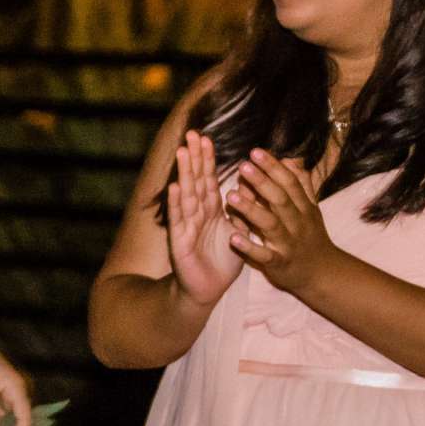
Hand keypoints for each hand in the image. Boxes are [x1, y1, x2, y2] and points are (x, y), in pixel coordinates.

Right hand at [166, 129, 242, 306]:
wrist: (208, 291)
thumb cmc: (222, 263)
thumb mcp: (238, 232)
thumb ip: (242, 212)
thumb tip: (250, 188)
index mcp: (211, 211)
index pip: (208, 180)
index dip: (207, 160)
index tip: (206, 139)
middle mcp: (196, 214)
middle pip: (195, 181)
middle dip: (194, 158)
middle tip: (192, 134)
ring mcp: (186, 226)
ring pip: (186, 195)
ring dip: (183, 173)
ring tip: (182, 152)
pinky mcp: (180, 242)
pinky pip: (179, 220)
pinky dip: (177, 203)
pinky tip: (175, 187)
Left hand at [225, 149, 338, 295]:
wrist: (323, 274)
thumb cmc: (311, 236)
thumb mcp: (310, 210)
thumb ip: (300, 186)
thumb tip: (291, 160)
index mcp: (303, 208)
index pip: (289, 183)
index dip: (273, 167)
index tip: (255, 151)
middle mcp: (297, 223)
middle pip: (280, 199)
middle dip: (262, 182)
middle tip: (242, 166)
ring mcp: (288, 243)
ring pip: (270, 224)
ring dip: (250, 210)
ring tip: (230, 195)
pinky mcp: (279, 263)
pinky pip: (264, 255)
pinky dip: (249, 247)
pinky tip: (233, 238)